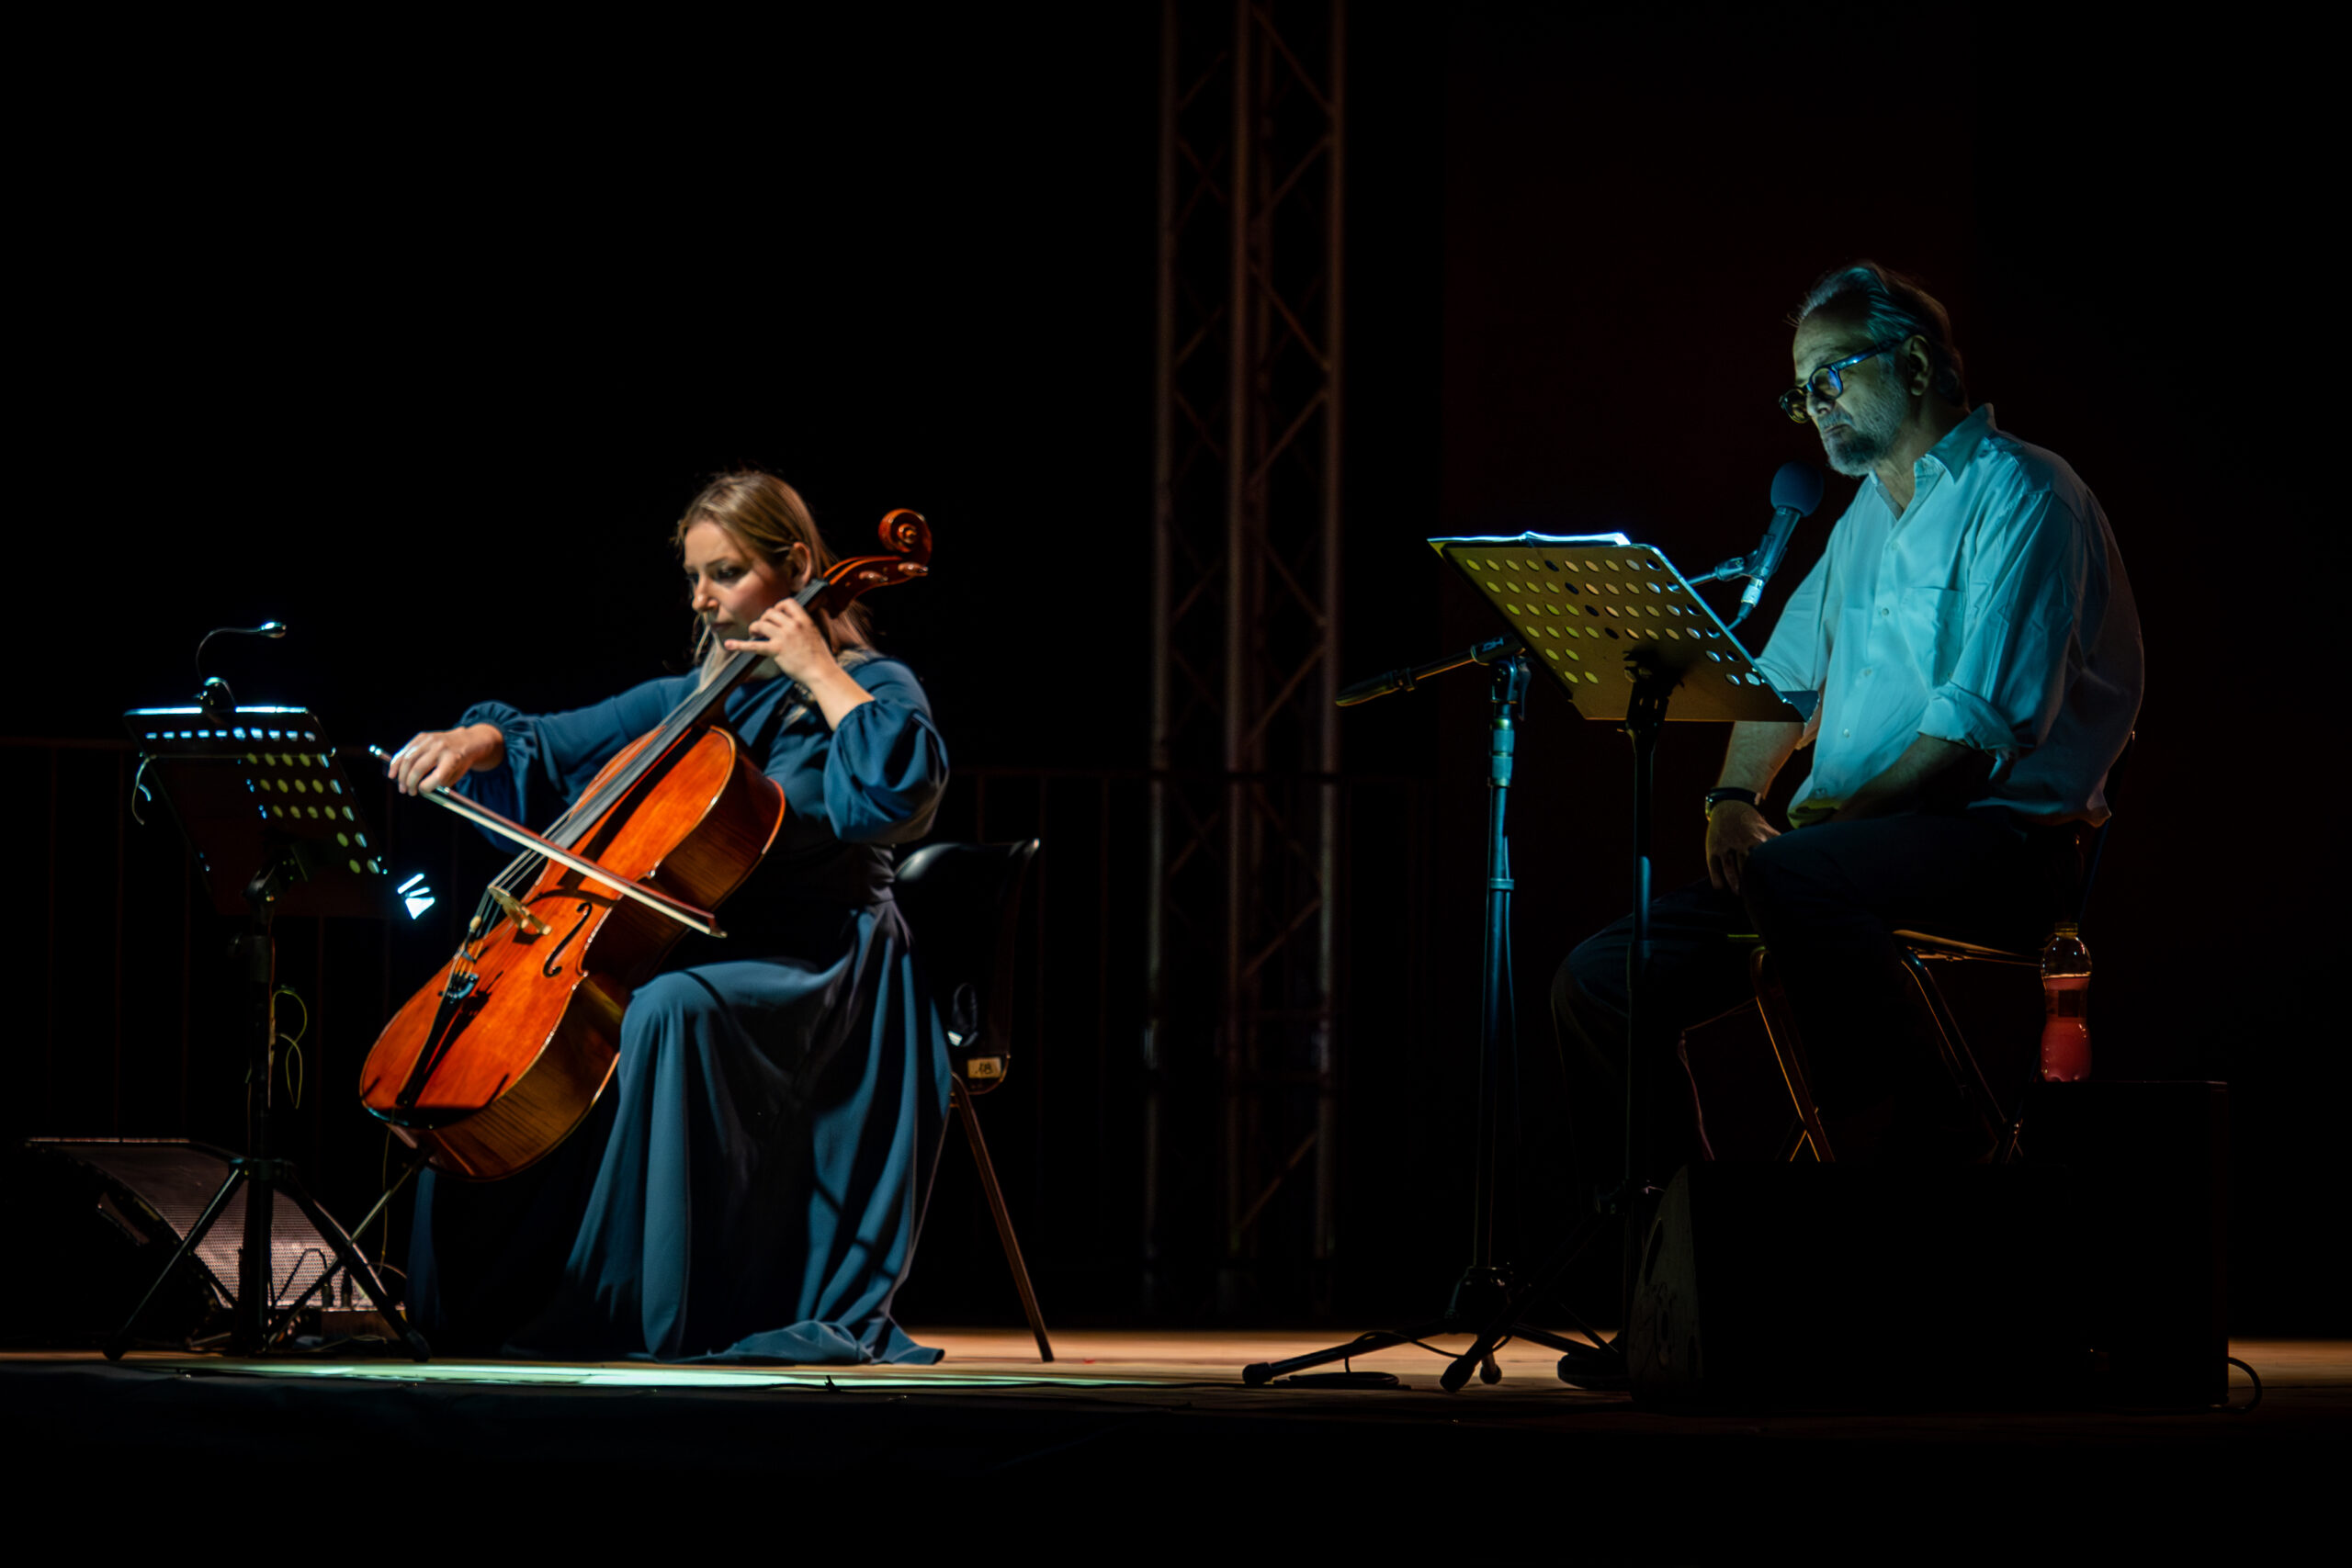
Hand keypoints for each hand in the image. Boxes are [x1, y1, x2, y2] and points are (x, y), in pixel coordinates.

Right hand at [387, 723, 504, 795]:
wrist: (467, 741)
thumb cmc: (460, 762)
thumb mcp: (456, 775)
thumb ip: (439, 783)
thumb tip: (419, 788)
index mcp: (453, 759)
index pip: (437, 777)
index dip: (426, 787)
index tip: (421, 792)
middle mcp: (441, 748)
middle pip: (418, 768)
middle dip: (409, 782)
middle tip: (407, 791)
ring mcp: (430, 740)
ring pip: (408, 759)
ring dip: (400, 775)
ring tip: (401, 786)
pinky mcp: (422, 736)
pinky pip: (406, 750)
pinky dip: (397, 762)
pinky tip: (394, 772)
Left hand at [725, 596, 836, 686]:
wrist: (821, 672)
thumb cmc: (819, 657)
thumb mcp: (815, 634)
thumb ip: (803, 626)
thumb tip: (790, 624)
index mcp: (804, 620)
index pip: (787, 602)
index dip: (778, 607)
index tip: (775, 616)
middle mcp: (794, 626)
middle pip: (770, 612)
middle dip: (764, 619)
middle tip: (763, 629)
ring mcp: (784, 637)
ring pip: (761, 624)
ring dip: (755, 628)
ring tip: (755, 634)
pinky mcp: (776, 651)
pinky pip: (754, 645)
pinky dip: (739, 645)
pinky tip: (729, 645)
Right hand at [1705, 800, 1777, 893]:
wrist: (1730, 806)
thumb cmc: (1752, 823)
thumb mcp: (1767, 829)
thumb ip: (1780, 843)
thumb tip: (1800, 854)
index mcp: (1756, 840)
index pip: (1761, 860)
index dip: (1765, 873)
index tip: (1770, 886)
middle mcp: (1740, 844)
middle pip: (1745, 866)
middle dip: (1749, 881)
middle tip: (1754, 896)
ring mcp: (1725, 847)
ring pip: (1728, 868)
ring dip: (1733, 882)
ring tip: (1738, 894)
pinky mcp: (1713, 849)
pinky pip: (1714, 867)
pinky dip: (1717, 879)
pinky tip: (1721, 888)